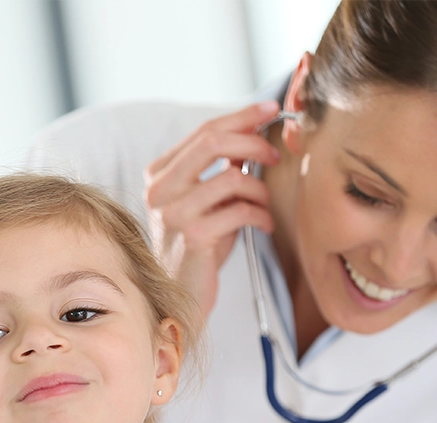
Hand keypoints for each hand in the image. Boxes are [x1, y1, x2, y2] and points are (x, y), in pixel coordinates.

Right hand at [143, 101, 281, 315]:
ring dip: (260, 188)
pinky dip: (261, 215)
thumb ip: (221, 169)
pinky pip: (240, 210)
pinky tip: (264, 225)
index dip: (241, 116)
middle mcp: (160, 190)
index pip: (204, 131)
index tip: (271, 110)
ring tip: (264, 204)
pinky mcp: (193, 237)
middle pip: (213, 142)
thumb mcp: (208, 202)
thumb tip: (253, 132)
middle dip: (254, 143)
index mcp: (160, 174)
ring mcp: (173, 213)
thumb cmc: (200, 247)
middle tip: (276, 155)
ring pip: (232, 177)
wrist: (180, 297)